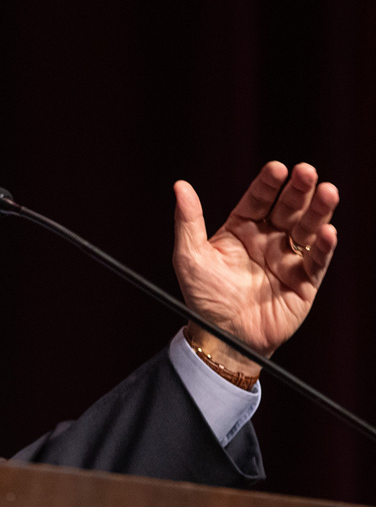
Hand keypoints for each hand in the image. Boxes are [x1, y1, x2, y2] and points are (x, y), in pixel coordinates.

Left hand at [172, 162, 338, 372]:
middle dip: (298, 190)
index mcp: (241, 229)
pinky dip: (324, 246)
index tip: (277, 168)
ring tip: (327, 192)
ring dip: (318, 211)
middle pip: (287, 209)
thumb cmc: (203, 298)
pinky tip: (327, 232)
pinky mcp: (305, 281)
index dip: (268, 184)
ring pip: (307, 229)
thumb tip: (180, 186)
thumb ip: (188, 221)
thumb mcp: (189, 257)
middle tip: (307, 172)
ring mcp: (288, 259)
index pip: (258, 200)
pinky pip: (317, 261)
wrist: (222, 338)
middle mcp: (267, 239)